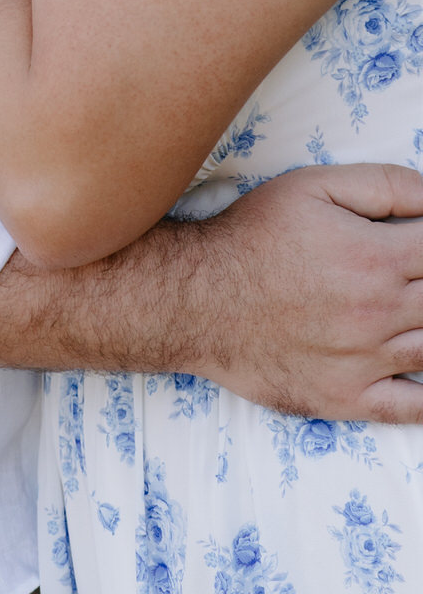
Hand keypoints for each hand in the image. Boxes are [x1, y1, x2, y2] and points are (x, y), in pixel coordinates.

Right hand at [189, 164, 422, 419]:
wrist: (194, 297)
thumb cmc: (251, 237)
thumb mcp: (313, 185)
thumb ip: (386, 185)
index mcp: (377, 257)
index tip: (419, 249)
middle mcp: (380, 312)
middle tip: (408, 282)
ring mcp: (365, 361)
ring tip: (409, 312)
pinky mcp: (346, 397)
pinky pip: (413, 408)